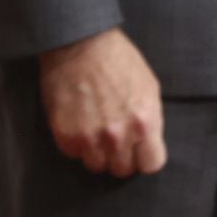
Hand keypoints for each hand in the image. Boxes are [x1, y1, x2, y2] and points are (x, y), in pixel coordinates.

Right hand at [38, 28, 164, 177]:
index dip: (146, 158)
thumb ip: (150, 119)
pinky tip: (81, 123)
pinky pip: (75, 155)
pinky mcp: (65, 136)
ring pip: (98, 166)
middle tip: (117, 138)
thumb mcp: (149, 87)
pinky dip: (78, 145)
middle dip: (122, 157)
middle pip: (123, 170)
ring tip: (98, 129)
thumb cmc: (119, 62)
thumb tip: (148, 143)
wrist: (80, 46)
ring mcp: (90, 138)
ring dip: (99, 153)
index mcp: (145, 120)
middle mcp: (119, 134)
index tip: (141, 151)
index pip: (151, 164)